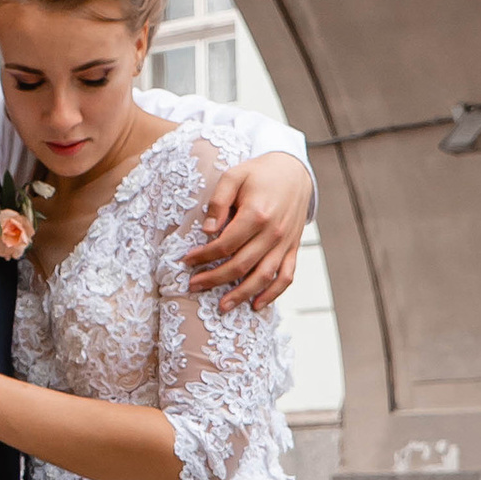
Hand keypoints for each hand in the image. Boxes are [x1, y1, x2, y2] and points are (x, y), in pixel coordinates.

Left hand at [185, 153, 309, 310]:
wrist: (294, 172)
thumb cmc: (259, 174)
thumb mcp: (234, 176)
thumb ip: (218, 202)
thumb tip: (207, 230)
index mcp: (256, 214)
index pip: (224, 244)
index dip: (203, 256)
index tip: (186, 261)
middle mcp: (273, 232)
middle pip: (240, 265)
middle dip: (214, 279)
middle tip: (193, 286)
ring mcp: (285, 243)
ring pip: (263, 277)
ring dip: (241, 295)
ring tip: (222, 307)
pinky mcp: (293, 248)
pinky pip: (286, 276)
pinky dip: (273, 294)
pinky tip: (256, 305)